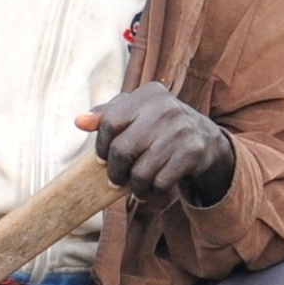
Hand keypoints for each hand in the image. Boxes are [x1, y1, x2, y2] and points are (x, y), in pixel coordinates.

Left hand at [77, 83, 235, 206]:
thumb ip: (107, 115)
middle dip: (115, 171)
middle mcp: (165, 108)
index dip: (101, 146)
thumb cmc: (159, 125)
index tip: (102, 160)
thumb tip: (79, 122)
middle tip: (115, 180)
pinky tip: (153, 188)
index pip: (110, 122)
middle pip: (122, 150)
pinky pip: (161, 182)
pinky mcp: (192, 152)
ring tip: (136, 187)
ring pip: (141, 171)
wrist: (204, 137)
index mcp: (148, 94)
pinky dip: (153, 191)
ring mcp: (180, 130)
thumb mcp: (136, 112)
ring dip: (135, 186)